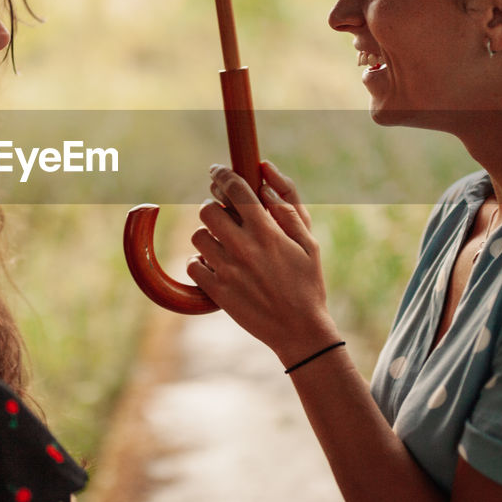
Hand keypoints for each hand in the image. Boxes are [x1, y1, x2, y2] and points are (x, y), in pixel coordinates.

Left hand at [187, 160, 339, 364]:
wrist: (300, 330)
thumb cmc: (307, 283)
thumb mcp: (309, 242)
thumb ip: (287, 206)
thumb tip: (264, 176)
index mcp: (267, 232)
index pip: (236, 190)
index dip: (222, 175)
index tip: (217, 171)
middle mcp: (244, 248)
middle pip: (207, 210)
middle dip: (214, 208)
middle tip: (224, 216)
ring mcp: (227, 271)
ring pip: (198, 237)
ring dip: (208, 237)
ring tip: (224, 246)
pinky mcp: (217, 292)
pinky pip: (192, 266)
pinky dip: (200, 264)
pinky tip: (216, 267)